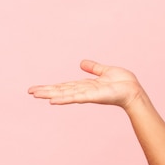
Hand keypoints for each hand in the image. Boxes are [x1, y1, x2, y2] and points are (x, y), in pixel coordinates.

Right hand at [28, 60, 142, 109]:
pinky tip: (53, 101)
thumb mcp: (105, 71)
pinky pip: (76, 97)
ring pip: (65, 94)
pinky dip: (64, 99)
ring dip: (50, 94)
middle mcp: (84, 91)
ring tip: (36, 95)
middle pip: (61, 90)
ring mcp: (88, 95)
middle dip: (46, 91)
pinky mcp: (93, 96)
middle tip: (30, 92)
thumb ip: (94, 68)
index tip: (37, 88)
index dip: (51, 87)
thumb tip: (82, 63)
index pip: (65, 86)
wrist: (134, 90)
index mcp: (86, 85)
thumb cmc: (123, 83)